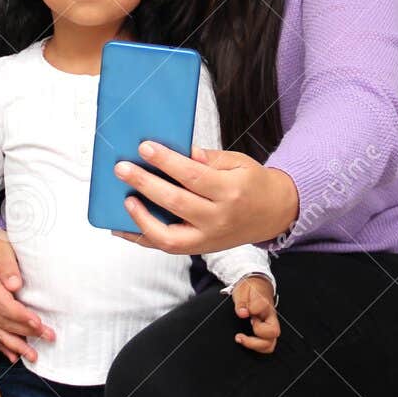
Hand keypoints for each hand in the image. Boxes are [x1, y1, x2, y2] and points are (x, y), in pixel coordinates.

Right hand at [0, 228, 53, 363]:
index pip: (4, 305)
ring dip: (16, 345)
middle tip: (48, 336)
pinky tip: (14, 356)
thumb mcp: (3, 249)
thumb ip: (8, 266)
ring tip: (33, 355)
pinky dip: (3, 346)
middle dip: (25, 332)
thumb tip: (14, 284)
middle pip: (3, 321)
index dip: (21, 316)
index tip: (38, 323)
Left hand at [110, 144, 299, 254]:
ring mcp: (208, 238)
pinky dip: (143, 237)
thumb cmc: (253, 184)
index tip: (144, 147)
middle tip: (122, 169)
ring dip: (141, 219)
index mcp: (231, 192)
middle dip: (145, 184)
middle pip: (176, 203)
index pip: (192, 176)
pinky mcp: (200, 249)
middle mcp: (219, 219)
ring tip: (125, 199)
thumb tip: (177, 150)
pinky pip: (167, 247)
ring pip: (168, 236)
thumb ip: (208, 159)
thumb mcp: (238, 163)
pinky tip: (124, 225)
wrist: (275, 214)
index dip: (166, 161)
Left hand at [230, 275, 279, 353]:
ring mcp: (270, 325)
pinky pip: (267, 345)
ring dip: (255, 344)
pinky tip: (245, 341)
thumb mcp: (242, 291)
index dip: (252, 309)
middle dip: (257, 332)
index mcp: (264, 302)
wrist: (257, 288)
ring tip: (241, 338)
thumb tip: (242, 313)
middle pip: (274, 331)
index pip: (263, 305)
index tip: (243, 311)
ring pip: (271, 343)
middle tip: (244, 327)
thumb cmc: (250, 290)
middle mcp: (270, 315)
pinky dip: (256, 347)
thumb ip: (241, 302)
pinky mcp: (267, 332)